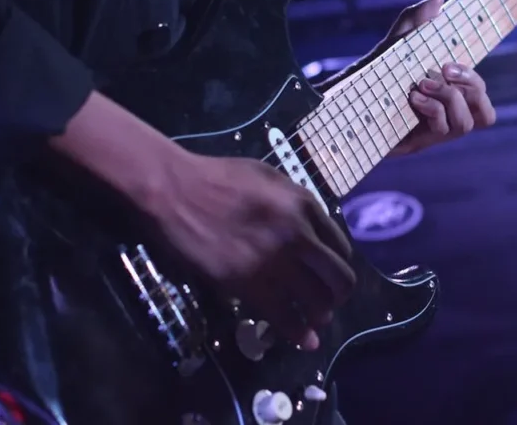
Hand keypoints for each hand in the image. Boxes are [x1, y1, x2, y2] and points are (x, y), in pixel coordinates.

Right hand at [50, 92, 355, 349]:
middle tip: (330, 302)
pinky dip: (298, 333)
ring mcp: (273, 261)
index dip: (339, 265)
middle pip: (338, 278)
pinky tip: (304, 340)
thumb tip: (313, 229)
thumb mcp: (269, 177)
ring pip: (316, 302)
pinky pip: (284, 317)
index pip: (341, 247)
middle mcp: (297, 235)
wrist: (175, 191)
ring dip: (320, 315)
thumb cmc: (219, 178)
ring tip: (315, 320)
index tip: (331, 275)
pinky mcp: (247, 284)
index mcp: (304, 205)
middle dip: (338, 295)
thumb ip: (297, 202)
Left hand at [384, 0, 496, 154]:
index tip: (448, 62)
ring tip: (421, 85)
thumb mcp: (397, 41)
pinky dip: (432, 110)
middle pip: (485, 113)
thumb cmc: (378, 71)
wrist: (346, 97)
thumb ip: (417, 20)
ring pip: (466, 124)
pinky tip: (412, 98)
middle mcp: (448, 115)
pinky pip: (442, 129)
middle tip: (443, 70)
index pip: (480, 93)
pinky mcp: (420, 141)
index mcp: (449, 94)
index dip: (475, 79)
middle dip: (471, 85)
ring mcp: (435, 131)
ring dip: (450, 98)